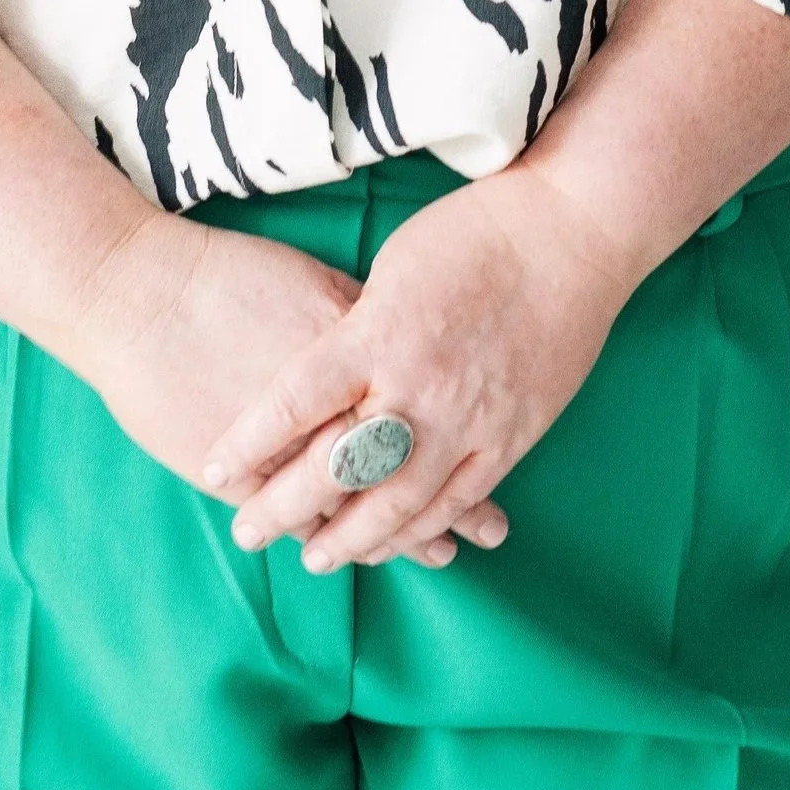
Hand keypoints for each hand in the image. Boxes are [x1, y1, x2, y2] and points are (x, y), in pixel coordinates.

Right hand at [67, 213, 481, 568]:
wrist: (138, 296)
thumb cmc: (223, 277)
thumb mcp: (311, 283)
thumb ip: (364, 320)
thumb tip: (410, 337)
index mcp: (357, 352)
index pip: (428, 410)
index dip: (468, 445)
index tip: (501, 465)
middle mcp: (333, 409)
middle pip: (409, 467)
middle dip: (453, 506)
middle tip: (492, 532)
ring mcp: (287, 450)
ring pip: (361, 506)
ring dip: (403, 534)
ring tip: (445, 554)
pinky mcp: (245, 476)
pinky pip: (304, 519)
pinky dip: (337, 536)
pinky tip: (362, 551)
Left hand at [199, 164, 643, 572]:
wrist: (573, 232)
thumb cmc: (476, 231)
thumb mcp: (393, 264)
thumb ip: (356, 327)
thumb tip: (328, 370)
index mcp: (377, 334)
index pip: (294, 401)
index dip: (250, 442)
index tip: (216, 468)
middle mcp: (417, 385)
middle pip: (336, 466)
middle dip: (285, 506)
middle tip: (247, 531)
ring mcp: (468, 417)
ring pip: (398, 501)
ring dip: (351, 538)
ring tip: (314, 558)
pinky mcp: (512, 435)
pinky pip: (458, 499)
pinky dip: (422, 529)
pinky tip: (395, 544)